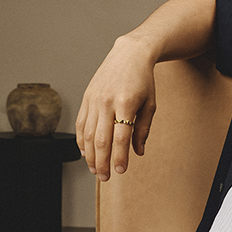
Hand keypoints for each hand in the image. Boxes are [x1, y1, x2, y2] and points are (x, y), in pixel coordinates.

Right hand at [75, 35, 156, 180]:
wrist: (129, 54)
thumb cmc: (143, 80)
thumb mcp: (150, 104)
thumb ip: (143, 129)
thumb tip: (138, 152)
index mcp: (126, 103)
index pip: (120, 137)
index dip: (119, 157)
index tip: (121, 171)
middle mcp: (107, 101)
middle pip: (100, 139)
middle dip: (102, 162)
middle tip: (105, 177)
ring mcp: (94, 99)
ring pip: (87, 134)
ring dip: (90, 155)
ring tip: (95, 169)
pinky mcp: (86, 98)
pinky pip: (81, 124)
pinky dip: (81, 141)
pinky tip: (86, 153)